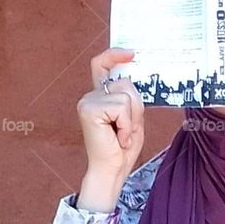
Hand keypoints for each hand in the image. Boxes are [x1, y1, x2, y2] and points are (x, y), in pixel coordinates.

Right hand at [76, 48, 145, 211]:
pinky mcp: (89, 109)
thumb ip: (130, 98)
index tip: (132, 53)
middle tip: (128, 129)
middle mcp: (91, 95)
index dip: (114, 55)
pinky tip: (118, 137)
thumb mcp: (133, 117)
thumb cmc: (122, 147)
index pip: (102, 65)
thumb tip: (132, 77)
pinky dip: (126, 125)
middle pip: (126, 83)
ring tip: (122, 135)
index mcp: (101, 96)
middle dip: (136, 107)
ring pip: (126, 96)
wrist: (112, 170)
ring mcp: (88, 101)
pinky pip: (121, 107)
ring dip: (132, 119)